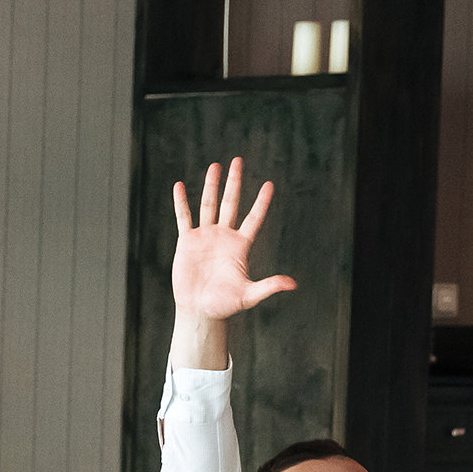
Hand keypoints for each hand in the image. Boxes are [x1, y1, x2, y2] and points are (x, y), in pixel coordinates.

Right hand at [171, 159, 296, 321]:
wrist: (199, 310)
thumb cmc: (224, 305)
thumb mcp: (249, 295)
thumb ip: (269, 286)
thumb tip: (293, 284)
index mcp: (240, 246)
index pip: (253, 218)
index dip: (261, 202)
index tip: (269, 184)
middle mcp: (224, 236)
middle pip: (231, 203)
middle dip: (234, 182)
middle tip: (238, 160)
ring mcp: (205, 237)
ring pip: (208, 205)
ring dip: (211, 186)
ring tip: (215, 166)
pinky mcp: (187, 242)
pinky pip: (184, 218)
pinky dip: (181, 203)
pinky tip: (179, 186)